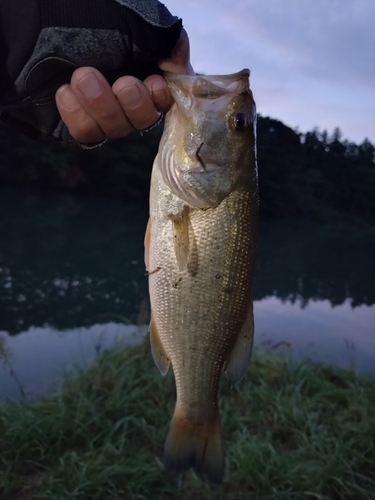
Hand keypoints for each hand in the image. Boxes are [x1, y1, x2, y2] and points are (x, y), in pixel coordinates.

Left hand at [55, 30, 193, 143]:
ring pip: (117, 129)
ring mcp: (104, 112)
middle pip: (144, 120)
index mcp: (147, 71)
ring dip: (103, 105)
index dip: (163, 97)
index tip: (154, 84)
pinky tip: (66, 92)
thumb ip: (165, 40)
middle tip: (121, 83)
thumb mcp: (134, 20)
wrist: (34, 26)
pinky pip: (87, 135)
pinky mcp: (80, 124)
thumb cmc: (88, 18)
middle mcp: (128, 96)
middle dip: (134, 103)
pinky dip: (78, 115)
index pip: (167, 97)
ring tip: (83, 77)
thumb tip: (180, 61)